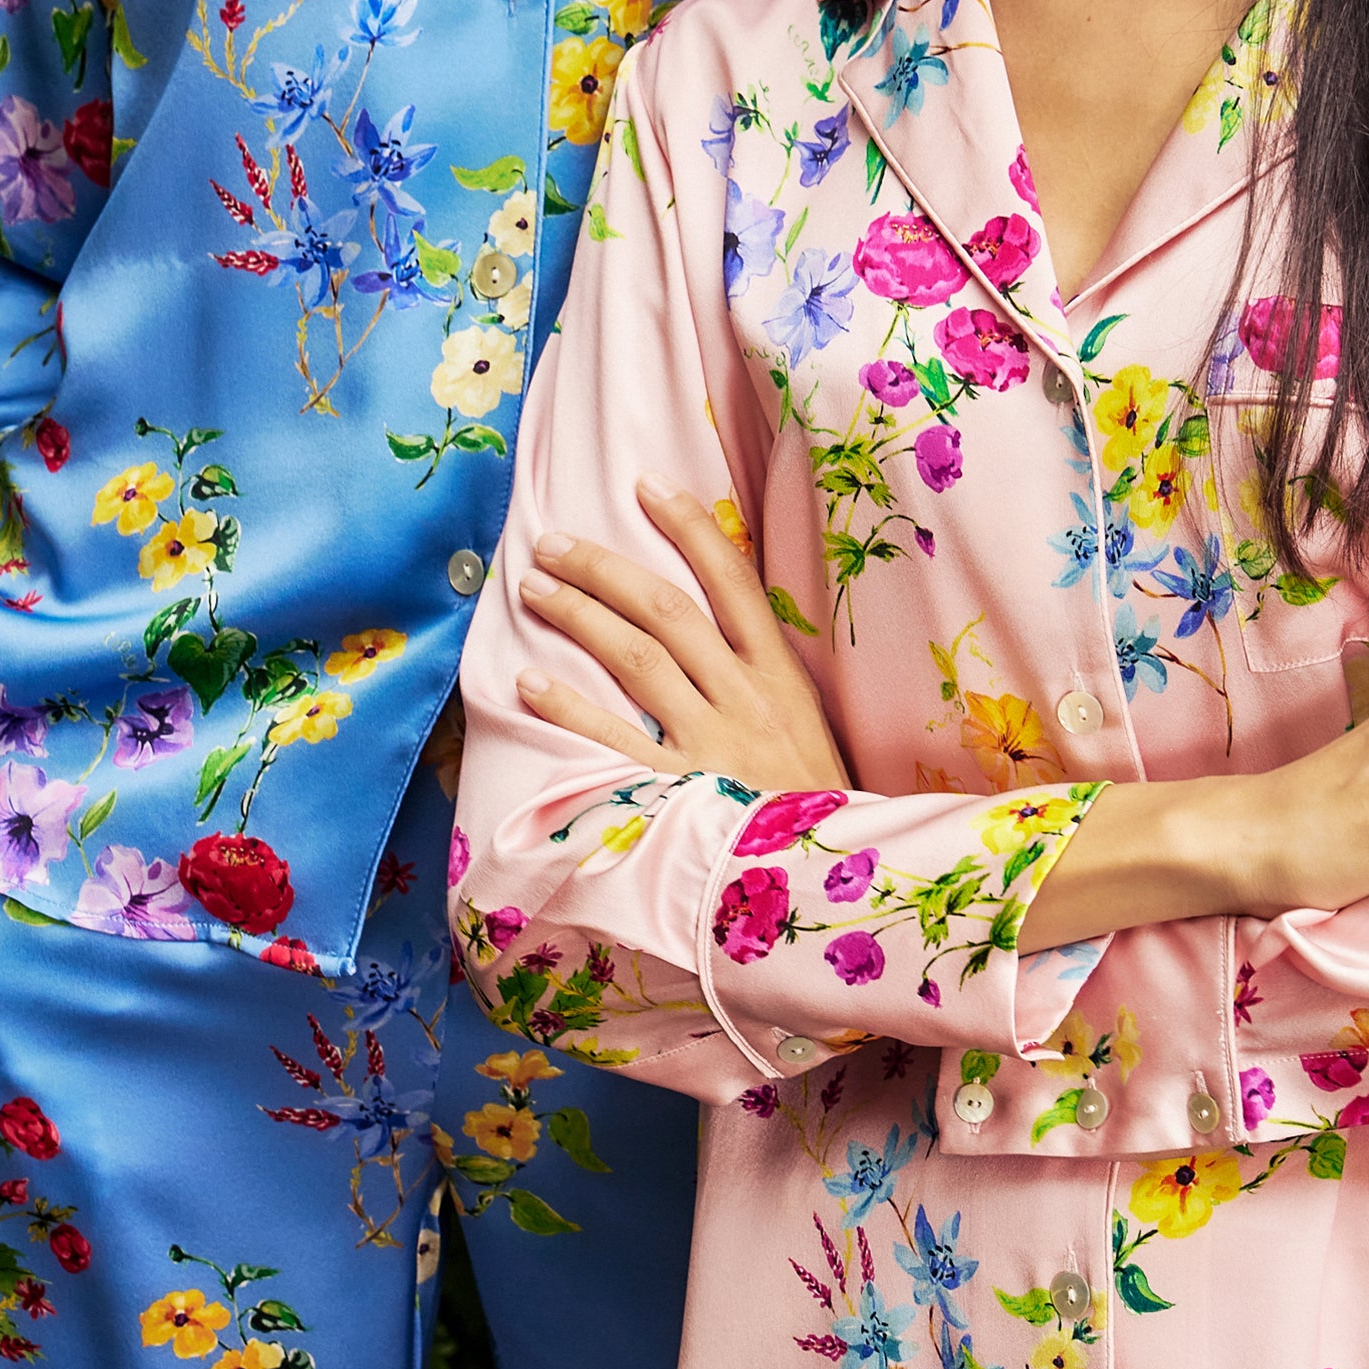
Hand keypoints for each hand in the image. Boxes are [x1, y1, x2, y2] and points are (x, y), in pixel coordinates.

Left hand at [514, 477, 850, 793]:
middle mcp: (747, 699)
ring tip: (534, 588)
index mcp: (781, 676)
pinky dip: (570, 708)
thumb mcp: (808, 726)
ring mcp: (713, 745)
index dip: (688, 527)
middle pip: (667, 610)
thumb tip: (718, 619)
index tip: (646, 485)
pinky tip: (531, 681)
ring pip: (637, 658)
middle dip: (604, 568)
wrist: (836, 884)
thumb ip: (764, 676)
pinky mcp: (681, 796)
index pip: (733, 580)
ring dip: (580, 615)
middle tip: (552, 542)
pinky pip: (614, 742)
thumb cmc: (812, 805)